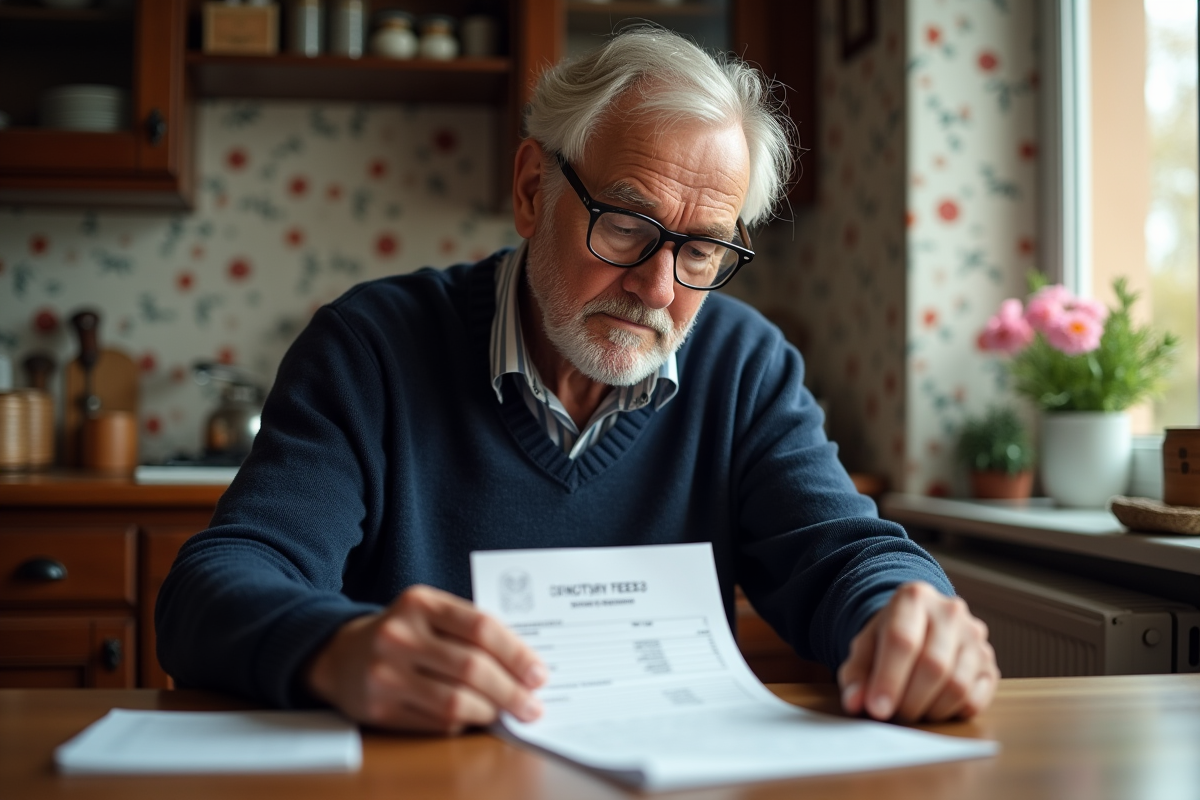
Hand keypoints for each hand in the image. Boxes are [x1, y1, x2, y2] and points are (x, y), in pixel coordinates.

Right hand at [306, 584, 546, 733]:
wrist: (340, 654)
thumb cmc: (404, 632)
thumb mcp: (430, 613)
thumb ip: (470, 630)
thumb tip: (525, 666)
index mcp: (419, 602)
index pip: (480, 627)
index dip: (516, 654)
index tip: (539, 673)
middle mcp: (399, 635)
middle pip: (472, 668)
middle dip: (511, 691)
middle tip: (532, 705)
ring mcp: (385, 674)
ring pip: (455, 702)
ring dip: (490, 711)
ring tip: (507, 712)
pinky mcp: (378, 710)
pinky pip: (436, 723)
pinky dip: (463, 723)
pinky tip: (474, 717)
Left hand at [837, 581, 997, 722]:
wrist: (919, 625)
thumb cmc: (888, 637)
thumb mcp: (865, 647)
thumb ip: (855, 674)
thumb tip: (854, 702)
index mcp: (913, 597)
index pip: (902, 641)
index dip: (888, 679)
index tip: (877, 709)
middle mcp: (950, 611)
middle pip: (933, 666)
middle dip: (909, 700)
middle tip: (893, 715)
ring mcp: (975, 636)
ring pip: (957, 685)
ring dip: (930, 710)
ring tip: (911, 710)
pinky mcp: (990, 663)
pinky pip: (975, 699)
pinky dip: (952, 713)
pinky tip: (933, 707)